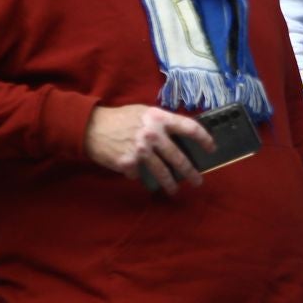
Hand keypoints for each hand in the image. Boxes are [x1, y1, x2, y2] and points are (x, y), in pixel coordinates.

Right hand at [83, 104, 215, 196]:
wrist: (92, 127)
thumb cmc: (120, 118)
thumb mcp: (143, 112)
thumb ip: (161, 122)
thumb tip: (181, 135)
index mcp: (159, 118)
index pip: (189, 127)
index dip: (204, 138)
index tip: (211, 149)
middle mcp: (152, 134)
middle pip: (178, 157)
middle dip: (190, 172)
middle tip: (198, 181)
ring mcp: (141, 150)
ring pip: (162, 172)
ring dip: (170, 184)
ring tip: (175, 191)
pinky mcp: (129, 162)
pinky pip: (139, 174)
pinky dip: (138, 174)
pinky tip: (134, 172)